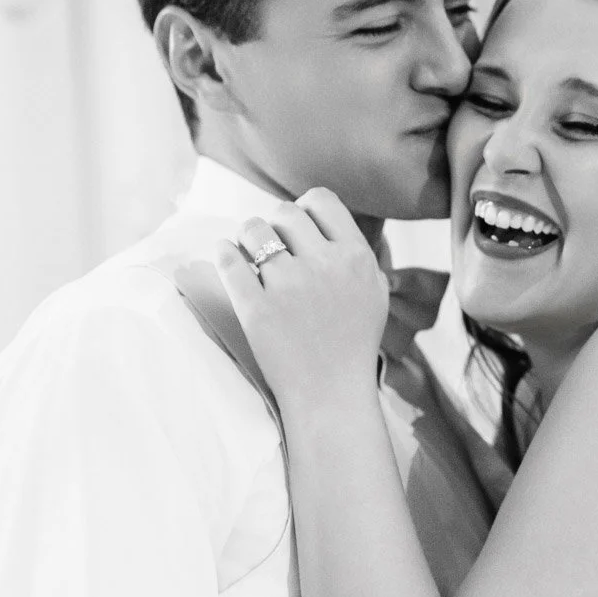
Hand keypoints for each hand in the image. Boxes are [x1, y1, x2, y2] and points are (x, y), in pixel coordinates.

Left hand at [214, 187, 389, 409]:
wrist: (331, 395)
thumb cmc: (353, 344)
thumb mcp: (373, 291)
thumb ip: (356, 253)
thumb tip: (327, 220)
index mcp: (355, 257)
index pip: (321, 201)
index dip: (304, 209)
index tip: (296, 228)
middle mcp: (324, 265)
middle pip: (285, 212)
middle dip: (274, 224)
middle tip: (270, 245)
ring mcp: (288, 286)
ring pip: (253, 230)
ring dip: (246, 237)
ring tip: (248, 254)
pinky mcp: (256, 308)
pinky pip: (228, 261)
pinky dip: (223, 253)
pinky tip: (226, 256)